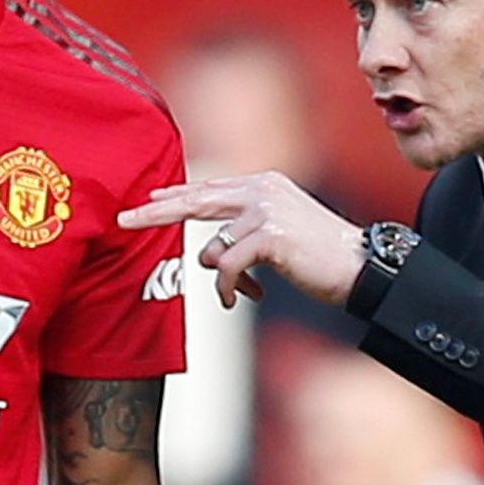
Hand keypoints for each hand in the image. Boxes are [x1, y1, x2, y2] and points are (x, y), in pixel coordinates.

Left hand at [117, 173, 365, 308]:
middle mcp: (262, 190)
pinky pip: (228, 267)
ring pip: (214, 248)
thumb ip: (242, 233)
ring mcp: (266, 210)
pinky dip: (230, 289)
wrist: (359, 266)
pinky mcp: (269, 234)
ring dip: (224, 278)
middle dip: (157, 213)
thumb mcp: (275, 235)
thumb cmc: (318, 257)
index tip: (146, 202)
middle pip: (196, 201)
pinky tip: (241, 299)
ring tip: (240, 292)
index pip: (209, 190)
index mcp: (263, 185)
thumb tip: (207, 253)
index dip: (175, 197)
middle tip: (125, 219)